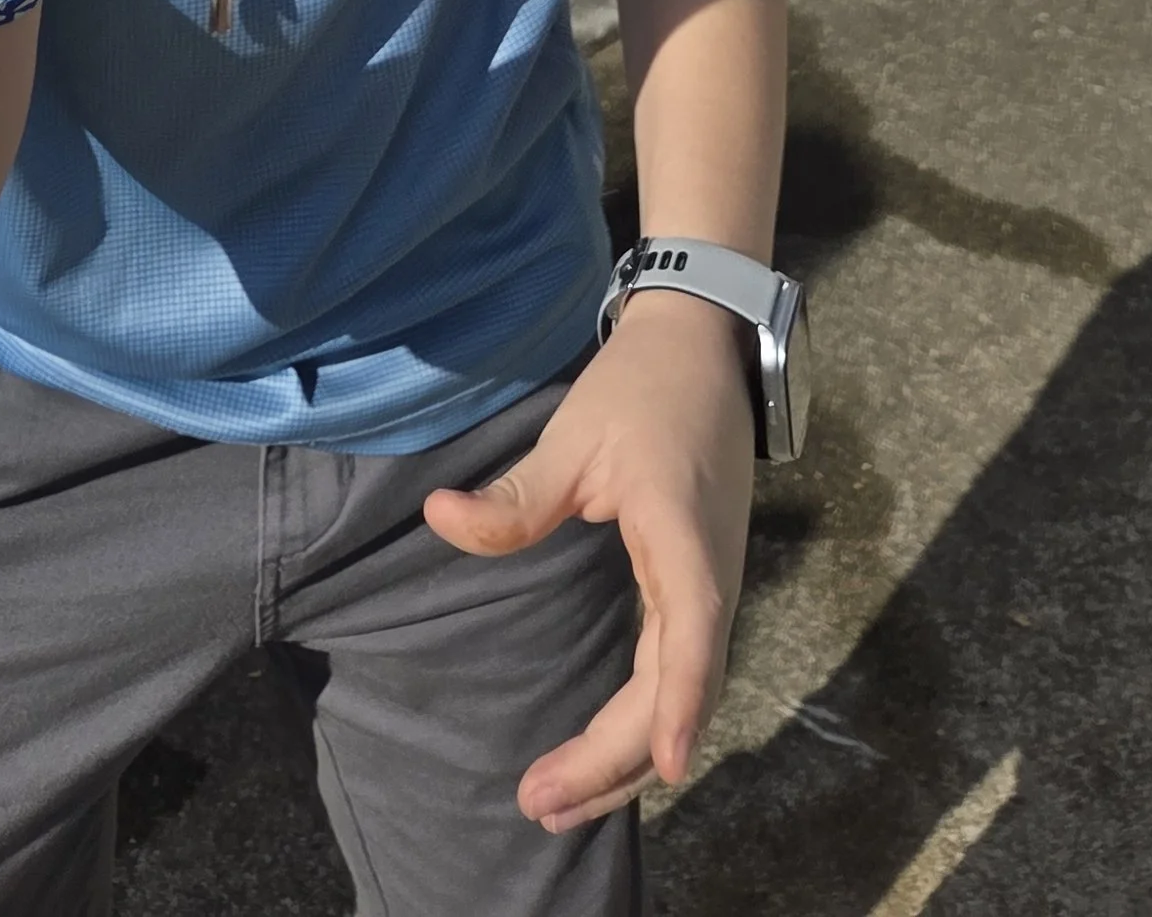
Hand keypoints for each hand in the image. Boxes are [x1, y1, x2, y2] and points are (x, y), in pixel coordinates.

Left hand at [423, 291, 755, 829]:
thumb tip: (439, 517)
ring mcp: (712, 585)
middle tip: (537, 801)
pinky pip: (683, 673)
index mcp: (683, 537)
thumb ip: (517, 494)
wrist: (704, 348)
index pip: (695, 634)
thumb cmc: (641, 387)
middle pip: (680, 691)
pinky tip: (606, 756)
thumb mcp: (574, 433)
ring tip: (560, 803)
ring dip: (630, 757)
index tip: (669, 770)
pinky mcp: (701, 587)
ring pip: (686, 693)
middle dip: (615, 759)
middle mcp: (711, 574)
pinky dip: (648, 724)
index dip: (682, 703)